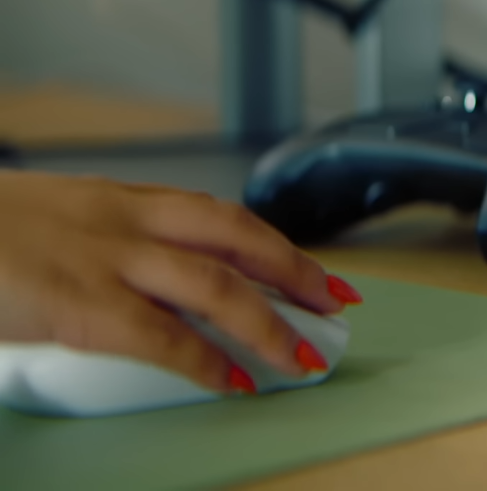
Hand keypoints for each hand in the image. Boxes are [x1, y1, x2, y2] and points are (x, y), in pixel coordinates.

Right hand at [0, 171, 354, 392]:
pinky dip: (204, 361)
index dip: (276, 245)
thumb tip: (146, 291)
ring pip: (215, 286)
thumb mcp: (55, 225)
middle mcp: (124, 220)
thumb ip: (105, 246)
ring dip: (267, 324)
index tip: (315, 270)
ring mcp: (104, 259)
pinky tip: (231, 381)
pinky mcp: (77, 302)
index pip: (220, 215)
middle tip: (336, 304)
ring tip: (299, 356)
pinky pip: (161, 336)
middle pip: (237, 239)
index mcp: (120, 199)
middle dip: (295, 273)